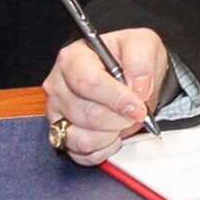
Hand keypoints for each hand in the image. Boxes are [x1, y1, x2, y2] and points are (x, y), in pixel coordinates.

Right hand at [44, 28, 169, 165]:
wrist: (129, 75)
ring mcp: (57, 114)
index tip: (138, 106)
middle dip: (119, 118)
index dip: (117, 99)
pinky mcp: (61, 136)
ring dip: (110, 135)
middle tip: (136, 113)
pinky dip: (103, 149)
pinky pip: (81, 155)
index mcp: (73, 58)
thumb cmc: (129, 57)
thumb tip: (139, 87)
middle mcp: (58, 86)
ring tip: (122, 121)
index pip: (89, 83)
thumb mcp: (143, 44)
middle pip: (87, 114)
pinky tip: (113, 134)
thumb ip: (141, 61)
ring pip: (81, 139)